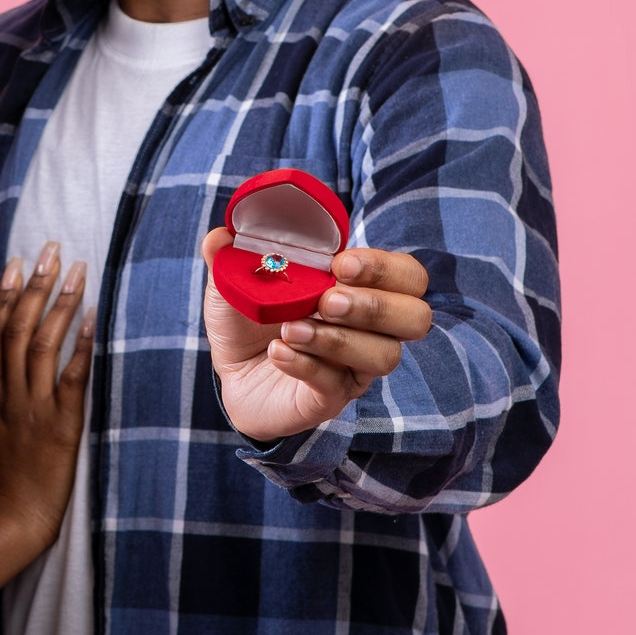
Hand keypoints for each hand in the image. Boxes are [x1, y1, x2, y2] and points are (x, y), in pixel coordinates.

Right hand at [0, 241, 93, 549]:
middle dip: (34, 284)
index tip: (14, 262)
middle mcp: (6, 393)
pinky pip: (70, 377)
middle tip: (49, 249)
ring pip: (43, 343)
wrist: (6, 520)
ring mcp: (32, 407)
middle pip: (18, 327)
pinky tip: (91, 318)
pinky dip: (79, 345)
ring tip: (76, 270)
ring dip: (60, 303)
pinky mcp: (59, 425)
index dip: (3, 294)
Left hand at [199, 229, 432, 442]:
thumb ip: (232, 254)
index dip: (383, 268)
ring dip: (337, 339)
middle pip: (415, 318)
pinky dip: (306, 365)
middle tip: (327, 301)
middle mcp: (372, 330)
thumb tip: (220, 235)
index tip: (340, 264)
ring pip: (384, 356)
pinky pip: (335, 385)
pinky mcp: (332, 399)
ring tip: (291, 329)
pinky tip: (278, 352)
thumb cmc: (251, 317)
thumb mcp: (236, 280)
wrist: (232, 372)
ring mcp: (355, 367)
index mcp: (361, 288)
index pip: (407, 275)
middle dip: (374, 306)